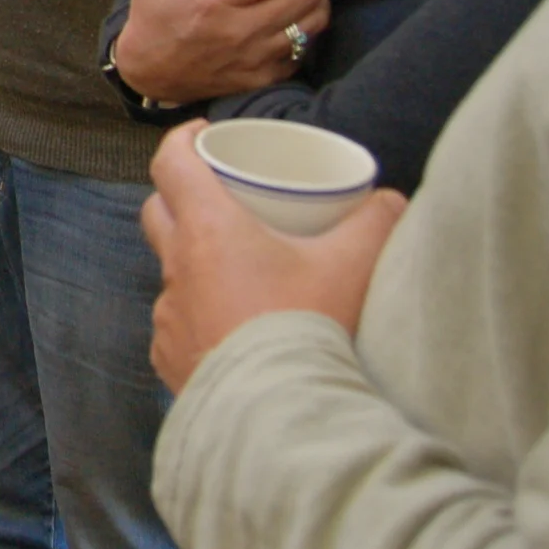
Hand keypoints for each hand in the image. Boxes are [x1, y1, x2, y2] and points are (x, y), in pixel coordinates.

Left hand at [141, 126, 407, 391]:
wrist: (279, 413)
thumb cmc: (309, 328)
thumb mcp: (354, 264)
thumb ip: (376, 221)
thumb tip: (390, 199)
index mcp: (207, 229)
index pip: (171, 164)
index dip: (181, 140)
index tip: (200, 134)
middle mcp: (176, 267)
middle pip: (159, 212)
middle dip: (180, 197)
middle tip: (220, 199)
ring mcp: (168, 316)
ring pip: (172, 274)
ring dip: (196, 266)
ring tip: (236, 273)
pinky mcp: (169, 358)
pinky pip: (178, 326)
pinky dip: (200, 319)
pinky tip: (230, 330)